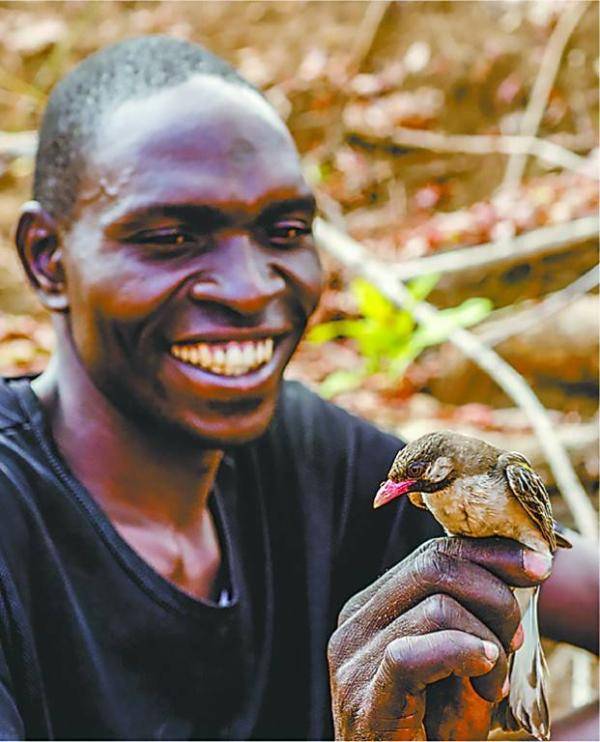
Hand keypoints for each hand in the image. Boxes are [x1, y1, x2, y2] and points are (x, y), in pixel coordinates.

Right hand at [328, 537, 551, 740]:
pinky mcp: (361, 697)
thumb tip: (517, 566)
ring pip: (435, 608)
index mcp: (373, 605)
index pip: (432, 553)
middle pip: (433, 566)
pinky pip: (411, 656)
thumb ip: (473, 616)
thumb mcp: (460, 664)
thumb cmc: (432, 732)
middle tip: (515, 640)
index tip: (537, 566)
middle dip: (495, 596)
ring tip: (492, 686)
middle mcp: (355, 622)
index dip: (489, 552)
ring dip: (487, 643)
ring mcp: (352, 659)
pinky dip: (460, 656)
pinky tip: (484, 676)